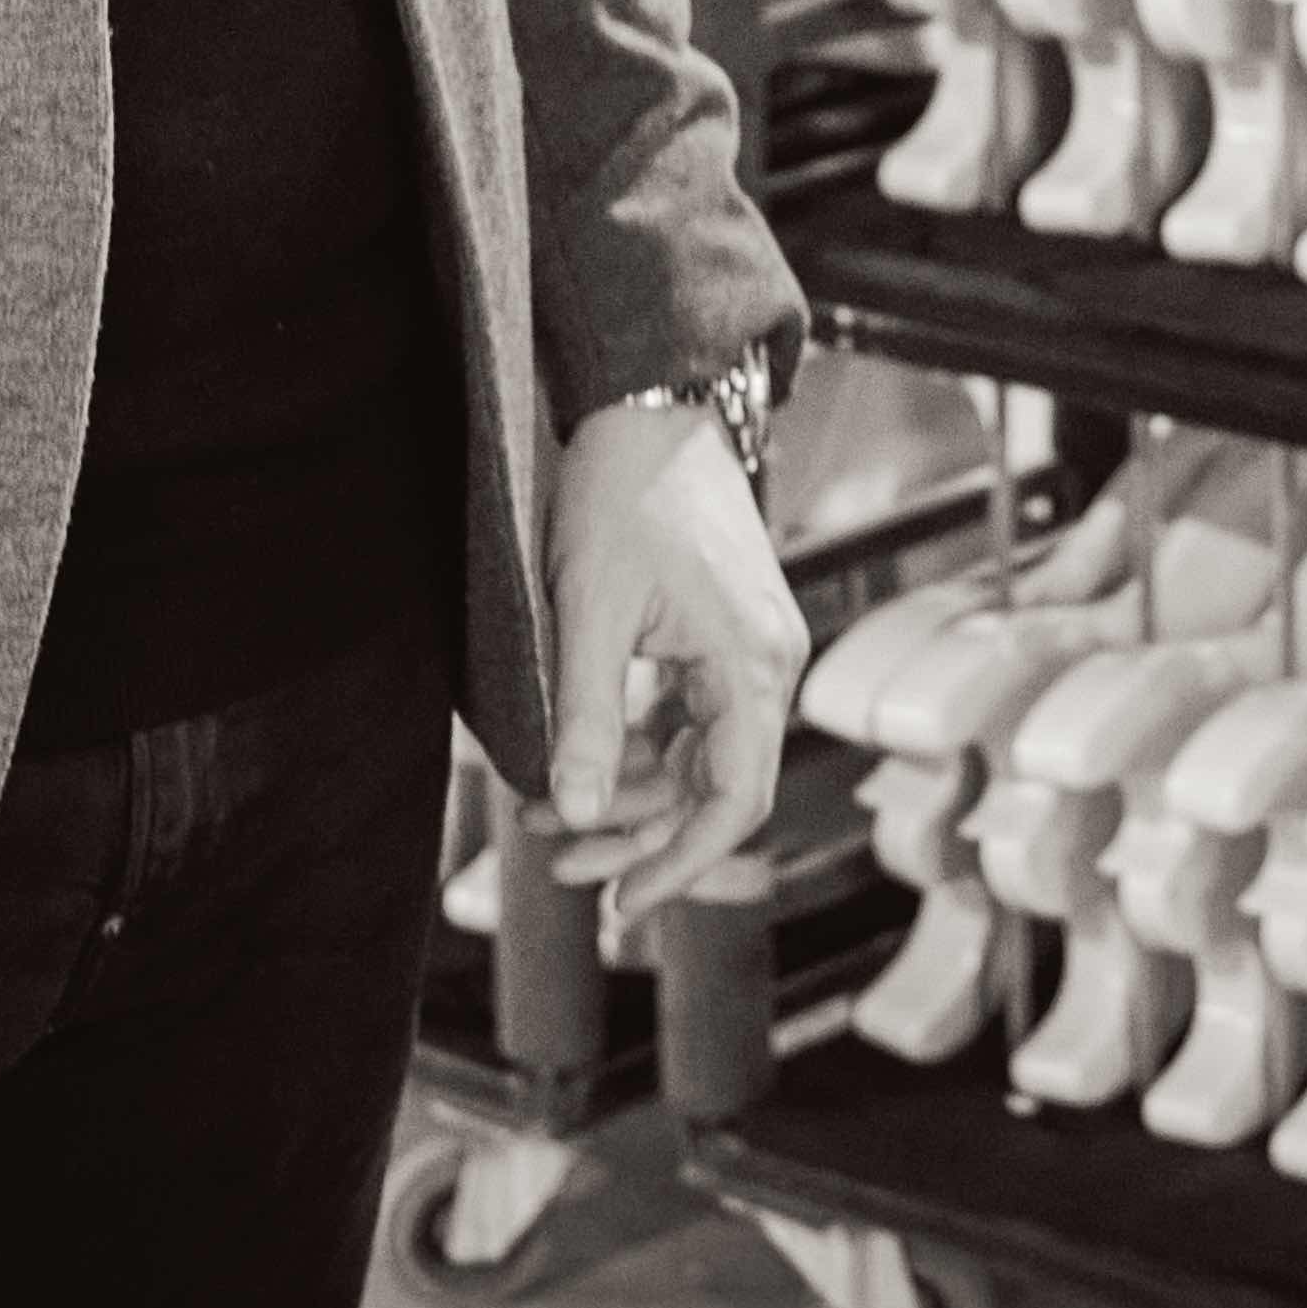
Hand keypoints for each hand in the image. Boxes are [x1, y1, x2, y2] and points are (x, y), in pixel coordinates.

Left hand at [546, 388, 805, 957]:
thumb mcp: (590, 614)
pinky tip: (577, 762)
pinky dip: (636, 746)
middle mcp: (766, 664)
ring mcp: (746, 650)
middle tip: (560, 867)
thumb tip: (578, 816)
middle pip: (715, 788)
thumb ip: (589, 721)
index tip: (620, 903)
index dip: (679, 862)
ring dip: (626, 791)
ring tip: (540, 813)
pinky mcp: (719, 634)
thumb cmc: (622, 495)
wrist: (649, 403)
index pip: (734, 800)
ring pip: (696, 756)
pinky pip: (687, 718)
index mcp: (752, 666)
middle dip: (637, 834)